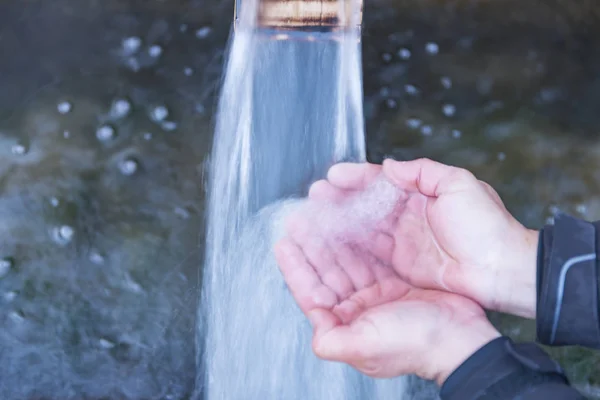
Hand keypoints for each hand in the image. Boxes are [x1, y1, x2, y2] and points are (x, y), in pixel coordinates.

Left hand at [274, 191, 500, 384]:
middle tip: (299, 218)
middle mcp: (357, 308)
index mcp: (346, 323)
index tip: (284, 243)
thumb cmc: (416, 345)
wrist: (460, 339)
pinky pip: (370, 253)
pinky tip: (350, 221)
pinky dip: (359, 237)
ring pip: (346, 258)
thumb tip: (313, 331)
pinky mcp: (395, 280)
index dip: (295, 267)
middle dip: (311, 244)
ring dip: (332, 236)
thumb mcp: (367, 346)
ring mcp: (376, 292)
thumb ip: (333, 341)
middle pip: (326, 270)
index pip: (311, 291)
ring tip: (319, 212)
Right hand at [313, 158, 537, 318]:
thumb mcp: (459, 184)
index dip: (356, 177)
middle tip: (316, 194)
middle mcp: (408, 216)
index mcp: (421, 193)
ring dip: (341, 221)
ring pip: (364, 228)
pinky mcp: (401, 265)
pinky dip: (351, 246)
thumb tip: (389, 166)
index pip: (382, 181)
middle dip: (340, 198)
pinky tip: (333, 240)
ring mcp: (403, 241)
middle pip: (367, 205)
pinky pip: (371, 253)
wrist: (501, 270)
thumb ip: (422, 171)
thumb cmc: (487, 226)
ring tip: (316, 215)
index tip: (333, 175)